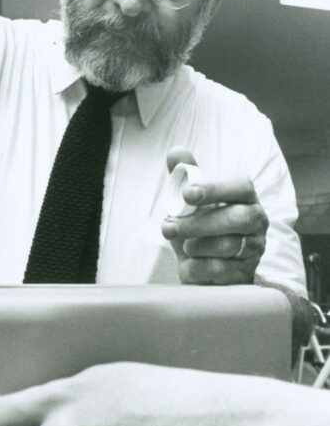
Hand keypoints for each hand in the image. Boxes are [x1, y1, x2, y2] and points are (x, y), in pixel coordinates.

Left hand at [161, 150, 267, 284]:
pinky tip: (191, 262)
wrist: (205, 269)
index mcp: (245, 198)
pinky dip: (198, 267)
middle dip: (200, 223)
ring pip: (229, 246)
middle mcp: (257, 221)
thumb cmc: (201, 229)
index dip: (215, 188)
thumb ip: (186, 176)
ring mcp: (254, 249)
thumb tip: (175, 152)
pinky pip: (221, 270)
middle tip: (169, 227)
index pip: (240, 187)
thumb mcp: (190, 204)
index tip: (188, 193)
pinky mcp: (244, 274)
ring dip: (197, 245)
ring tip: (184, 245)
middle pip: (238, 218)